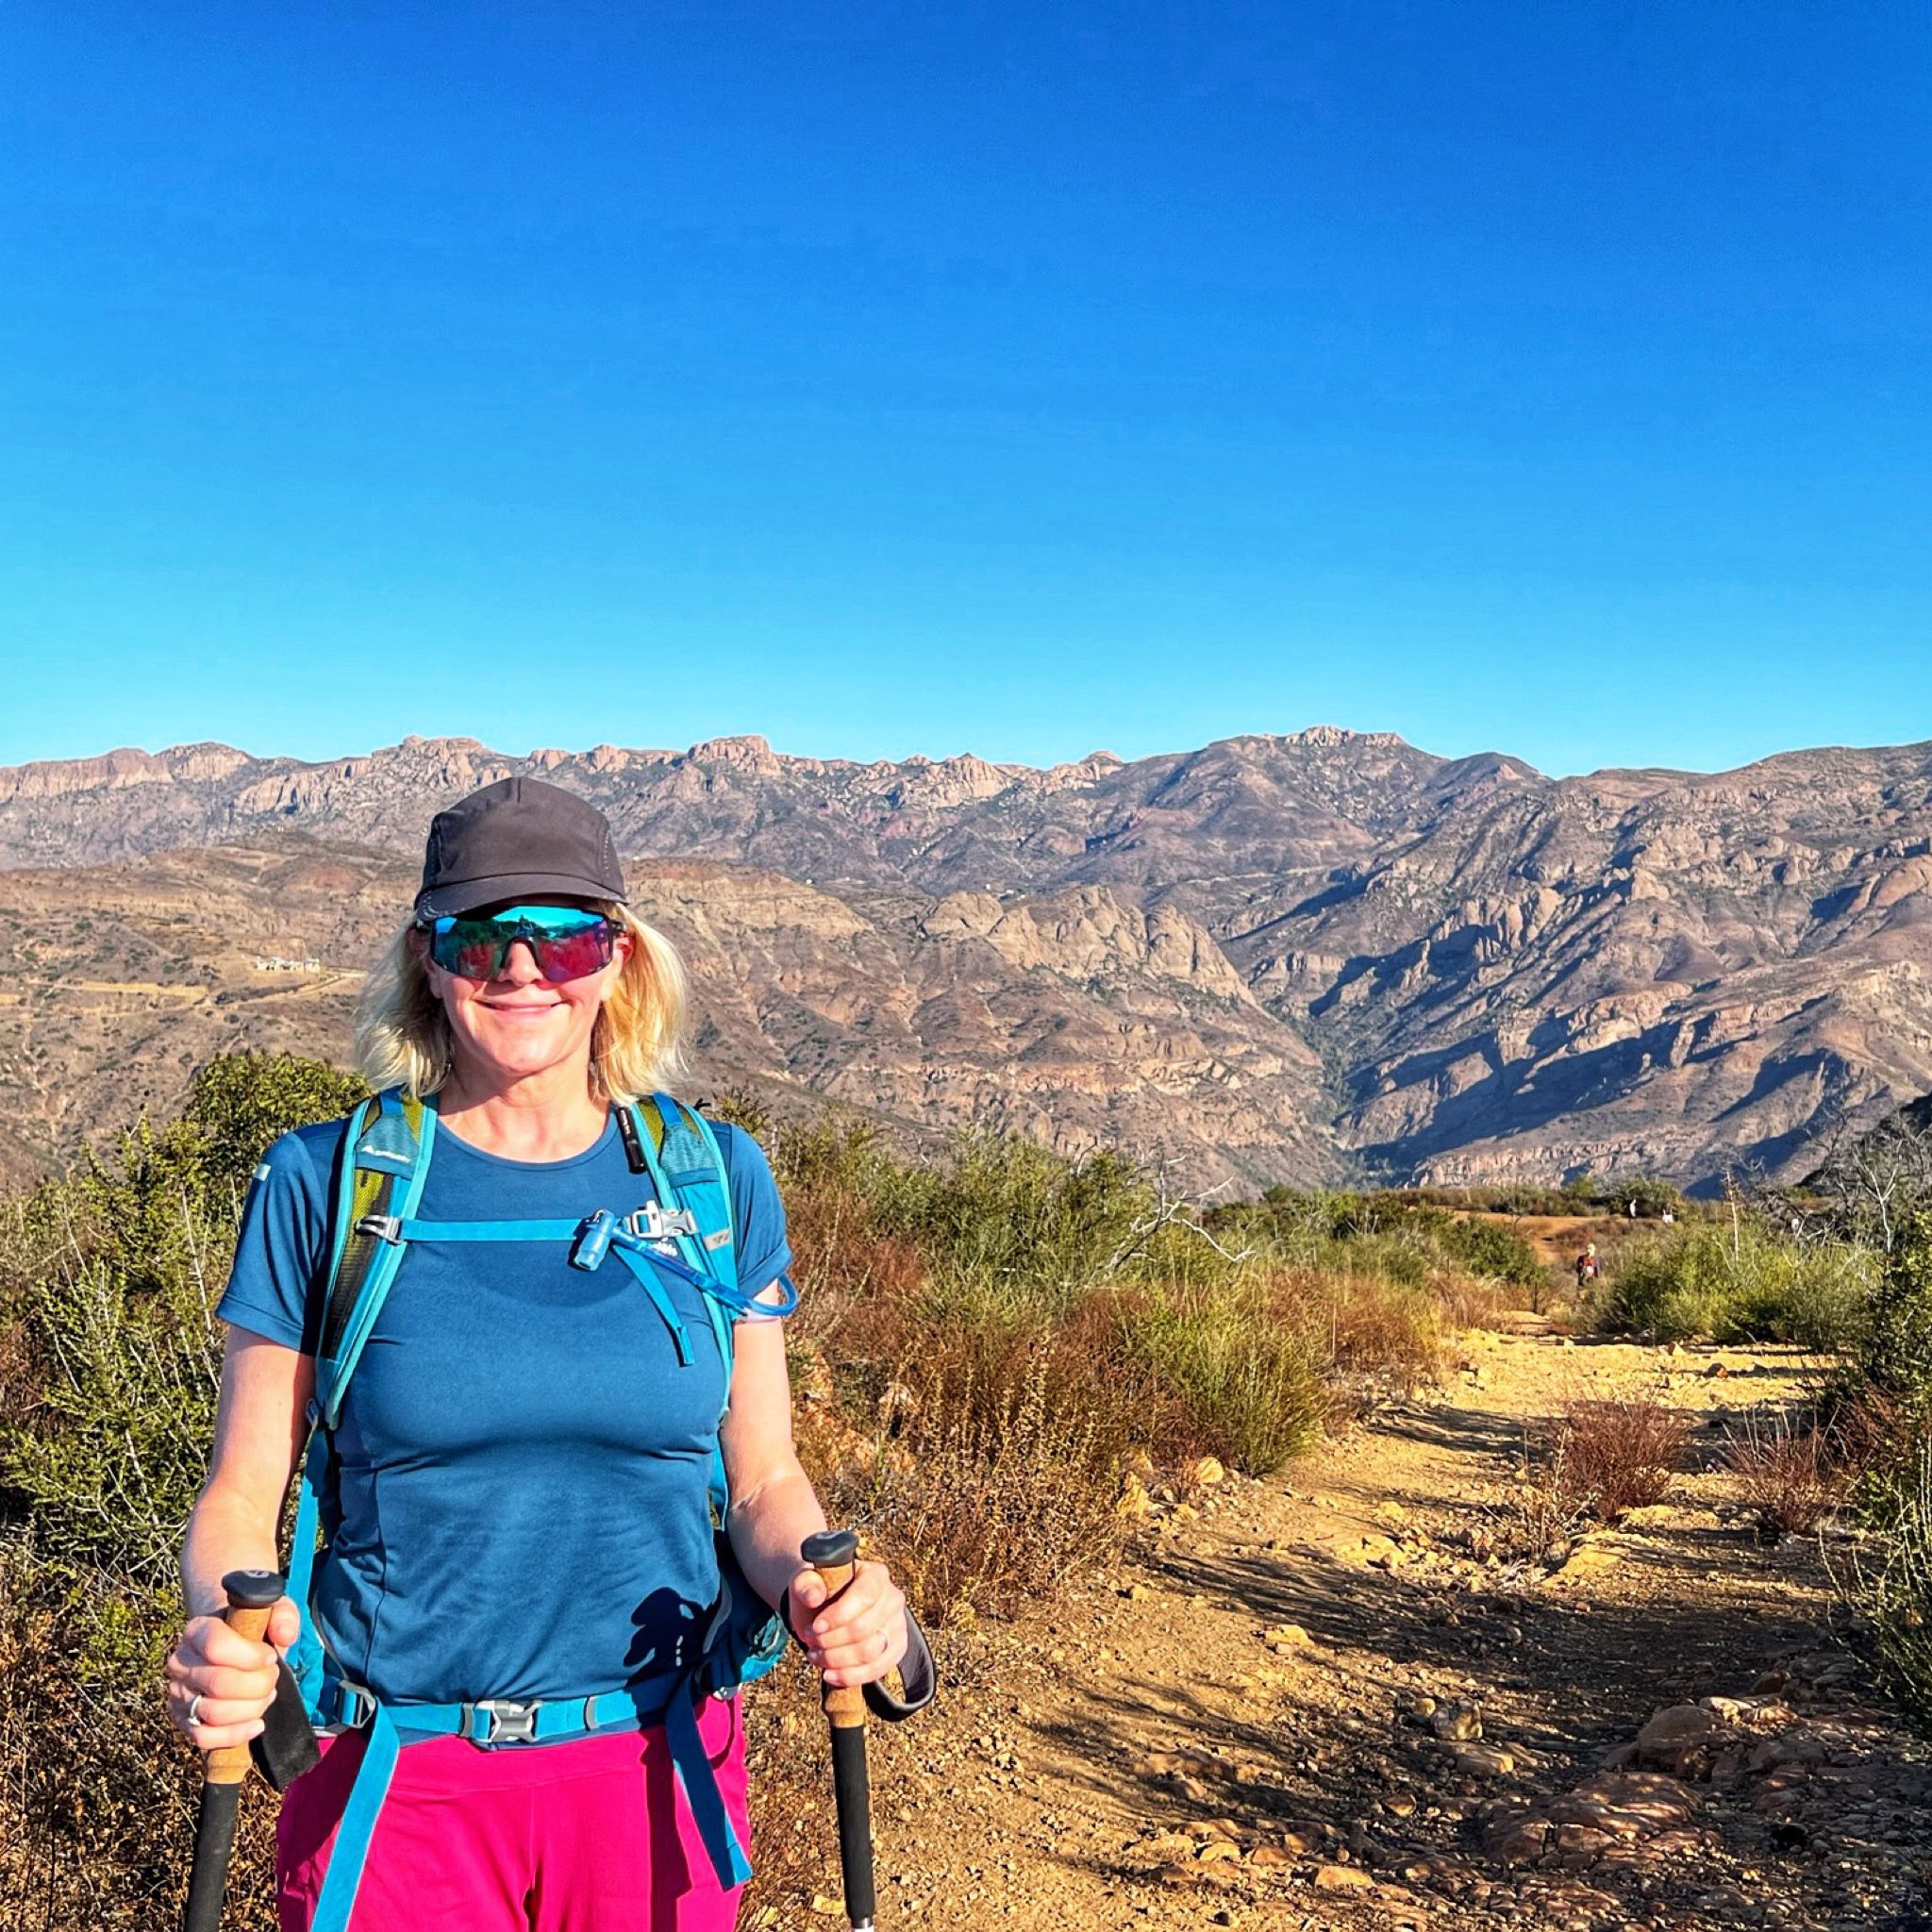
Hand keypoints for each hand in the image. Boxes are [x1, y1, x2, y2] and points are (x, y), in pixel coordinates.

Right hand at [163, 1594, 300, 1752]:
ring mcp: (178, 1694)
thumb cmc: (251, 1626)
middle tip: (272, 1677)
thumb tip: (284, 1637)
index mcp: (197, 1630)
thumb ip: (283, 1616)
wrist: (227, 1644)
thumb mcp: (272, 1610)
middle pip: (220, 1683)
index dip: (250, 1655)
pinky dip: (235, 1735)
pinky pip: (204, 1738)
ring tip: (266, 1695)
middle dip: (259, 1684)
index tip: (271, 1656)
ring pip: (215, 1713)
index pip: (216, 1645)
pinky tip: (256, 1724)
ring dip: (252, 1708)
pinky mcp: (183, 1720)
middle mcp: (180, 1663)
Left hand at [787, 1559, 907, 1688]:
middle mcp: (893, 1598)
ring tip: (816, 1656)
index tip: (815, 1627)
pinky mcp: (896, 1648)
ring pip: (870, 1652)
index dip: (839, 1616)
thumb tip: (814, 1596)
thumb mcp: (806, 1582)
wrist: (828, 1609)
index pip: (864, 1596)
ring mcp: (898, 1625)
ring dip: (837, 1660)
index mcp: (875, 1575)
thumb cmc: (820, 1592)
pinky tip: (830, 1674)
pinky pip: (877, 1669)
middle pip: (865, 1629)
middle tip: (811, 1642)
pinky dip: (850, 1676)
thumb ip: (805, 1584)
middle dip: (831, 1641)